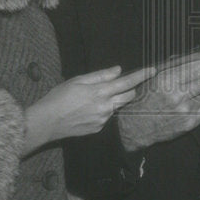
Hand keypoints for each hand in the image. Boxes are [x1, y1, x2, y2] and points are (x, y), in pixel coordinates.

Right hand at [23, 65, 154, 154]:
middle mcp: (105, 107)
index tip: (152, 70)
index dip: (141, 76)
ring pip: (116, 106)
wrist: (47, 122)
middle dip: (128, 89)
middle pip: (128, 96)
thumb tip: (118, 70)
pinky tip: (86, 110)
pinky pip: (106, 117)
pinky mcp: (98, 129)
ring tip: (90, 99)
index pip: (127, 82)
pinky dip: (102, 111)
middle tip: (116, 84)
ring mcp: (103, 120)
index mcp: (100, 92)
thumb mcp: (77, 80)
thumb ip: (100, 75)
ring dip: (112, 100)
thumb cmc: (59, 97)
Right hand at [118, 53, 199, 151]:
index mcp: (167, 80)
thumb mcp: (155, 75)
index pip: (198, 68)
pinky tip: (192, 103)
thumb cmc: (144, 97)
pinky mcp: (189, 123)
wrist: (135, 126)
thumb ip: (178, 65)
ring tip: (192, 91)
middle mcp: (177, 95)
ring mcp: (184, 111)